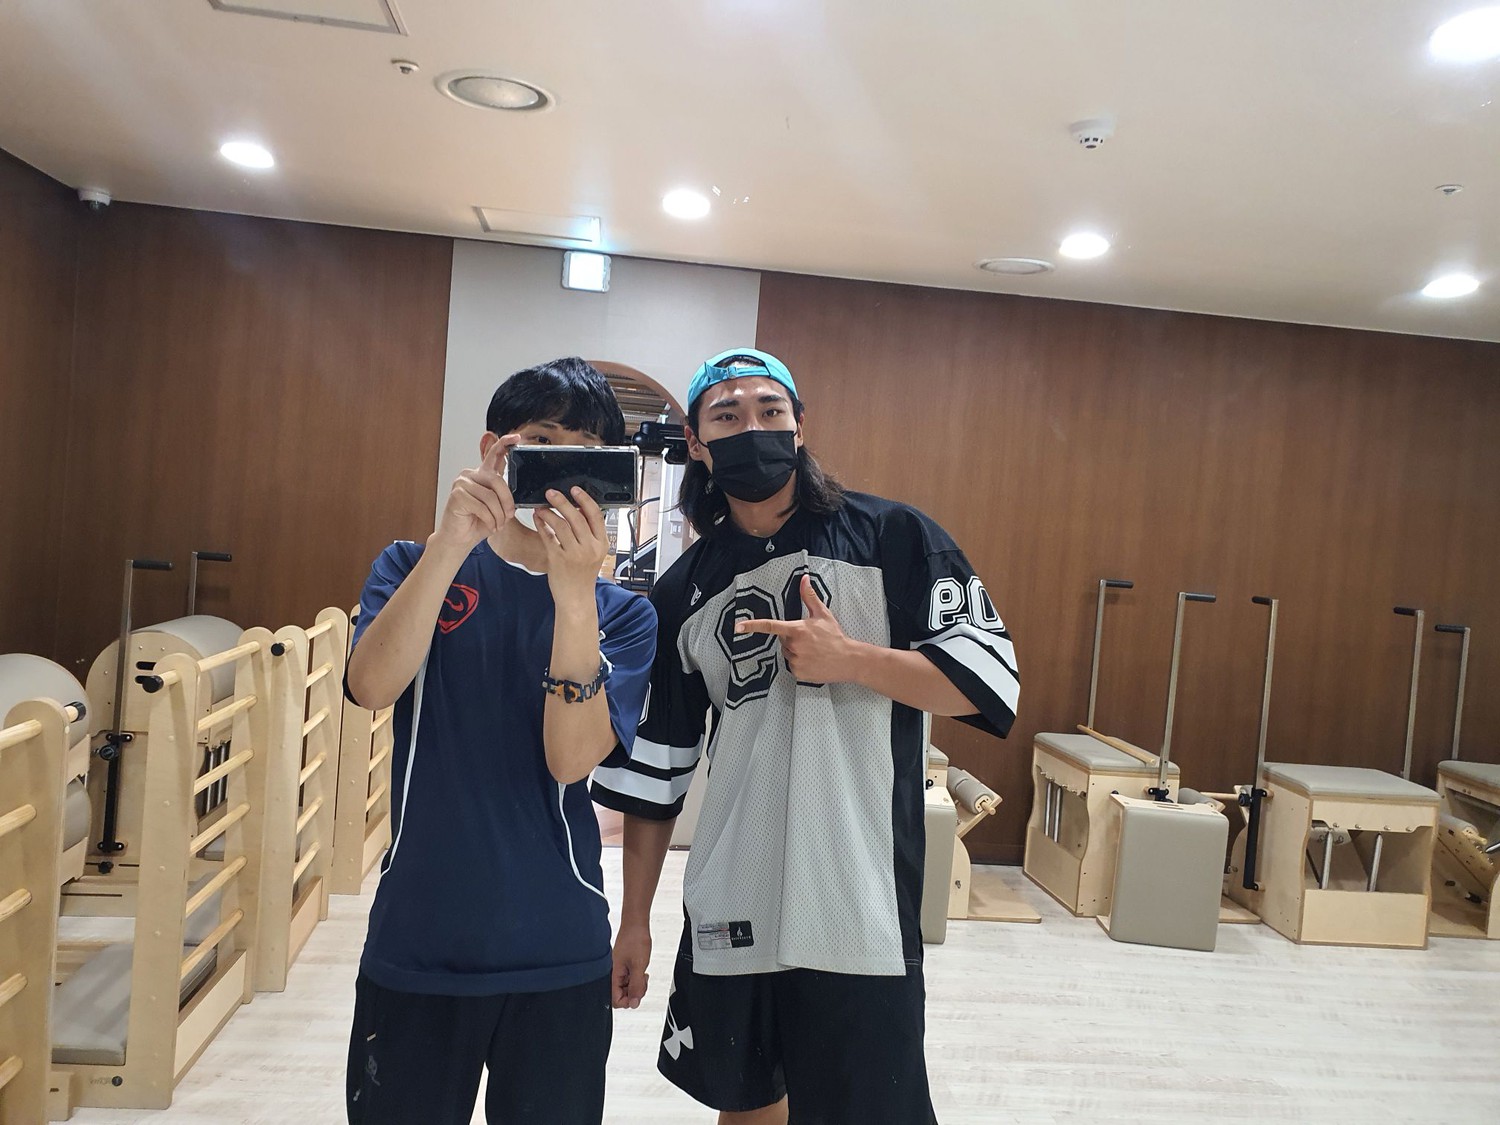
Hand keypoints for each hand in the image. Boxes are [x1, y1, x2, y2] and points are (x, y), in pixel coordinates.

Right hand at [433, 435, 519, 552]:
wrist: (459, 539)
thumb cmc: (477, 523)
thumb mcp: (496, 507)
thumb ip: (503, 495)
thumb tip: (517, 492)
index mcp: (481, 475)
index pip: (494, 455)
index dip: (505, 444)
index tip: (517, 438)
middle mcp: (470, 475)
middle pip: (498, 481)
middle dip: (507, 502)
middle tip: (509, 517)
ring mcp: (461, 483)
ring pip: (491, 497)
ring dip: (498, 515)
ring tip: (498, 525)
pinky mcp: (457, 495)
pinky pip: (482, 507)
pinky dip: (489, 519)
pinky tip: (490, 526)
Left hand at [532, 487, 609, 601]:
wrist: (576, 598)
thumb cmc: (583, 576)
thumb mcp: (594, 554)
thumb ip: (589, 534)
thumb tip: (578, 510)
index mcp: (602, 544)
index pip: (596, 515)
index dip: (585, 500)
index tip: (574, 490)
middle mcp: (590, 548)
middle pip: (576, 517)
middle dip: (562, 502)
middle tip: (551, 493)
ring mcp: (574, 554)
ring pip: (561, 525)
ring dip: (549, 513)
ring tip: (541, 508)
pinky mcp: (558, 560)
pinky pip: (548, 537)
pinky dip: (542, 525)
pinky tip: (538, 519)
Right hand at [612, 923, 650, 1008]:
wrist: (636, 924)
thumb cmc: (635, 939)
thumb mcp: (639, 966)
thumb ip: (636, 986)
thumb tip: (634, 1003)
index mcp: (613, 974)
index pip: (615, 1000)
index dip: (628, 1001)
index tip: (637, 994)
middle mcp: (614, 973)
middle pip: (621, 995)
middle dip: (634, 992)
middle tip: (642, 982)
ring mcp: (619, 969)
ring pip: (626, 987)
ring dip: (636, 985)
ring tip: (642, 974)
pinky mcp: (624, 965)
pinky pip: (628, 978)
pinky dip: (636, 977)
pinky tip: (641, 970)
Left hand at [736, 575, 855, 682]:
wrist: (848, 659)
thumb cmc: (835, 636)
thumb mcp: (822, 614)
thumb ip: (809, 597)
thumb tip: (804, 579)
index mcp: (797, 630)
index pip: (770, 626)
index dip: (752, 626)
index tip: (738, 627)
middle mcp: (794, 645)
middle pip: (782, 640)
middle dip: (791, 638)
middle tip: (809, 639)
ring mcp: (795, 660)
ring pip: (787, 653)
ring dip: (796, 651)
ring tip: (813, 650)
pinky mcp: (798, 673)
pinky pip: (792, 666)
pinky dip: (800, 663)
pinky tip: (813, 660)